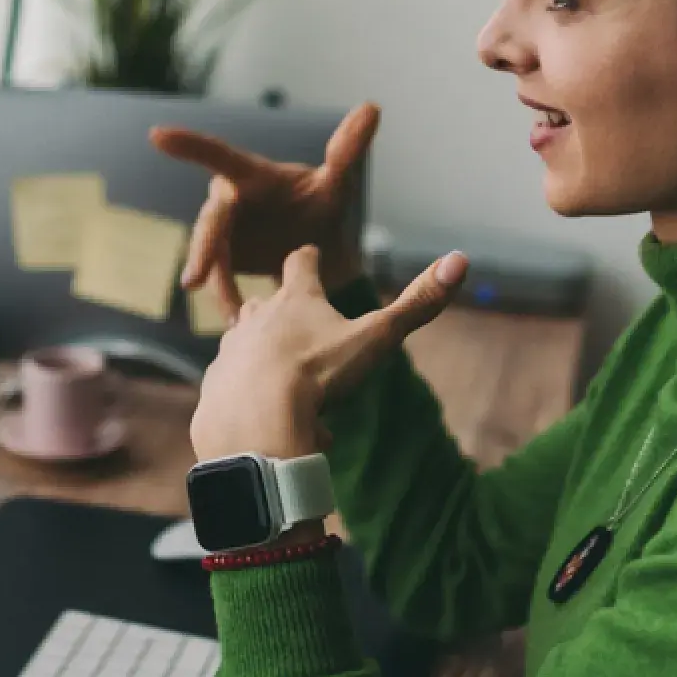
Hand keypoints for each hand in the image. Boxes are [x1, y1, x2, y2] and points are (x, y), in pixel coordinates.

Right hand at [150, 101, 379, 317]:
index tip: (156, 135)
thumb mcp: (336, 183)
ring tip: (235, 314)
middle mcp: (229, 200)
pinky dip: (228, 299)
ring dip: (217, 284)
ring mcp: (222, 232)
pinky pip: (218, 279)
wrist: (317, 250)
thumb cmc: (319, 205)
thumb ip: (347, 150)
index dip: (189, 145)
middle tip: (195, 278)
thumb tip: (372, 108)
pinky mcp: (221, 260)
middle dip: (204, 249)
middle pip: (211, 221)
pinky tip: (240, 322)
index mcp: (250, 175)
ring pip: (209, 255)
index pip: (219, 156)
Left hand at [190, 244, 468, 462]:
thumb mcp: (375, 339)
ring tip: (292, 386)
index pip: (300, 263)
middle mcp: (257, 316)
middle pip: (267, 303)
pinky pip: (238, 389)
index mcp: (295, 299)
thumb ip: (417, 304)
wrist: (254, 421)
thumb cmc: (317, 373)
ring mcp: (231, 349)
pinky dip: (254, 400)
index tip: (311, 255)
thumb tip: (461, 259)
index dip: (308, 258)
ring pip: (249, 346)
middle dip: (282, 312)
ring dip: (267, 360)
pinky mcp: (214, 384)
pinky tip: (273, 421)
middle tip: (304, 331)